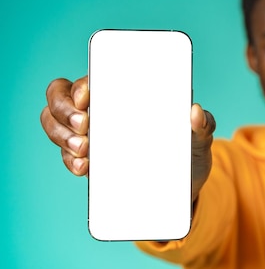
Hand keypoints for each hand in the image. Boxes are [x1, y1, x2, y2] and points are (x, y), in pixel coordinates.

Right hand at [40, 76, 215, 201]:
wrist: (186, 188)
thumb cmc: (190, 151)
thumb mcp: (200, 137)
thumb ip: (203, 124)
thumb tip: (195, 112)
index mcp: (125, 95)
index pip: (89, 80)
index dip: (79, 85)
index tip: (87, 97)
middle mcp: (103, 111)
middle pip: (61, 98)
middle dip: (64, 111)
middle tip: (84, 126)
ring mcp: (93, 136)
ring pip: (56, 125)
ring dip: (61, 135)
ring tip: (83, 149)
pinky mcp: (92, 163)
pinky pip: (68, 156)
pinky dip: (70, 161)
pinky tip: (84, 167)